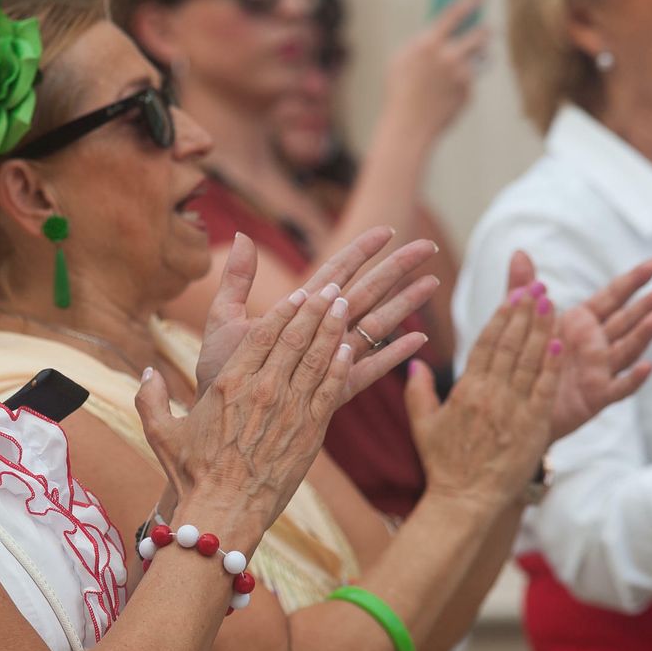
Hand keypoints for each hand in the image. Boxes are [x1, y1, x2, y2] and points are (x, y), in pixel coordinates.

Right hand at [142, 281, 356, 541]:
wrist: (223, 512)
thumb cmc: (192, 475)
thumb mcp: (160, 432)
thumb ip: (150, 398)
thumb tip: (148, 373)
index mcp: (228, 383)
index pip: (262, 334)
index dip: (284, 310)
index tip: (299, 293)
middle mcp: (262, 389)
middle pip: (295, 337)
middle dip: (316, 308)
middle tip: (332, 286)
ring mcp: (289, 409)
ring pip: (317, 357)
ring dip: (332, 327)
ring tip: (345, 304)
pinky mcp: (309, 431)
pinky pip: (330, 389)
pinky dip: (340, 365)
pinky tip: (349, 347)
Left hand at [196, 229, 437, 397]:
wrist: (217, 420)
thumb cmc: (218, 372)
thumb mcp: (224, 321)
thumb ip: (236, 281)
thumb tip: (240, 236)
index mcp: (297, 312)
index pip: (336, 271)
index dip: (361, 250)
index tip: (387, 230)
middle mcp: (320, 332)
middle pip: (366, 291)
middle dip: (396, 268)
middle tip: (428, 246)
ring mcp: (330, 359)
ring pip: (376, 324)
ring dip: (405, 303)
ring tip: (434, 282)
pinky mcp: (334, 390)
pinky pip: (370, 369)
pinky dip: (394, 354)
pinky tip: (419, 339)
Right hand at [379, 0, 488, 142]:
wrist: (407, 126)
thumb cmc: (400, 91)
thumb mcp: (402, 59)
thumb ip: (422, 41)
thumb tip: (442, 27)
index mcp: (428, 43)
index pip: (455, 11)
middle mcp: (448, 56)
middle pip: (480, 32)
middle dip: (483, 29)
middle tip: (485, 28)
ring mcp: (461, 75)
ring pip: (482, 55)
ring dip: (477, 54)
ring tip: (462, 62)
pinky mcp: (468, 91)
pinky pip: (472, 79)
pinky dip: (464, 82)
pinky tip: (447, 91)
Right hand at [405, 284, 561, 511]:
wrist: (465, 501)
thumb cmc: (443, 465)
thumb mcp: (423, 425)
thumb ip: (418, 392)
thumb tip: (415, 363)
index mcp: (465, 391)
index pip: (486, 344)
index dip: (502, 317)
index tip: (514, 295)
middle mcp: (490, 395)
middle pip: (510, 345)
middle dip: (525, 313)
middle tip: (538, 286)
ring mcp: (513, 410)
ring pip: (529, 361)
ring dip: (541, 329)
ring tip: (551, 303)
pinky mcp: (532, 427)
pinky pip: (544, 389)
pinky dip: (552, 365)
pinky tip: (560, 342)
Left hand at [502, 252, 651, 439]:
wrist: (514, 407)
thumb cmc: (523, 361)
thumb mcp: (521, 322)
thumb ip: (523, 288)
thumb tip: (520, 251)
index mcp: (581, 323)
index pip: (612, 297)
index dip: (633, 280)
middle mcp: (595, 344)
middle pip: (627, 321)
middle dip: (648, 305)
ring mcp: (599, 370)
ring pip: (627, 350)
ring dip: (644, 335)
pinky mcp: (595, 396)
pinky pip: (619, 387)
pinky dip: (634, 378)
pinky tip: (648, 366)